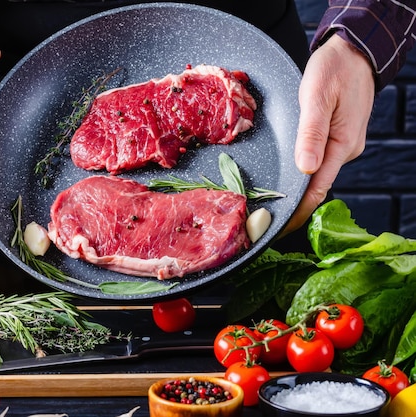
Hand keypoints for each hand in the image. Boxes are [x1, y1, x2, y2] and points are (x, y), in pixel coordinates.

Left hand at [283, 34, 374, 234]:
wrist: (354, 51)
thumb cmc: (334, 69)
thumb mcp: (317, 97)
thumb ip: (311, 133)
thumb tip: (306, 168)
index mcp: (342, 144)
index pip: (318, 188)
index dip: (299, 211)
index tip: (280, 227)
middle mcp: (344, 149)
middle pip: (316, 184)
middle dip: (294, 203)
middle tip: (266, 217)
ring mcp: (342, 143)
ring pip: (316, 171)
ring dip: (297, 186)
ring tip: (271, 201)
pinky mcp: (336, 136)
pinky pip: (318, 158)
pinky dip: (302, 169)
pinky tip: (288, 173)